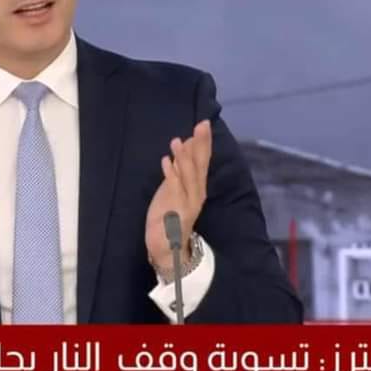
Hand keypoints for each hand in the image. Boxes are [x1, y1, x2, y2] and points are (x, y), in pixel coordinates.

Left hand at [144, 119, 212, 281]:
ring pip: (187, 175)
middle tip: (201, 125)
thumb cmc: (170, 215)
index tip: (204, 124)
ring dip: (184, 157)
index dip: (204, 143)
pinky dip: (170, 174)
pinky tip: (166, 161)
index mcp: (197, 187)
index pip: (203, 161)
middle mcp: (195, 193)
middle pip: (199, 165)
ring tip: (180, 140)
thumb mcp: (175, 189)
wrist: (167, 246)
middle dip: (200, 145)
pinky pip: (173, 189)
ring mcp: (186, 202)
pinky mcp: (174, 210)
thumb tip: (184, 145)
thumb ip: (180, 169)